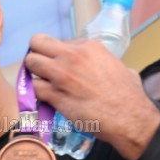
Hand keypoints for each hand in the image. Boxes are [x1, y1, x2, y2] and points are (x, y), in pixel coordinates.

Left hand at [24, 34, 159, 159]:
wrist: (128, 117)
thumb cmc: (128, 94)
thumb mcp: (118, 66)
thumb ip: (102, 60)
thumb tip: (101, 64)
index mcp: (89, 46)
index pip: (59, 42)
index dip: (57, 54)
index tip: (61, 64)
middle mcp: (72, 56)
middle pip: (37, 43)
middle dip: (37, 54)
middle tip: (41, 68)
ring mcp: (61, 74)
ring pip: (30, 63)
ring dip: (33, 73)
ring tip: (41, 82)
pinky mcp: (54, 94)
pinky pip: (33, 88)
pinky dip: (35, 92)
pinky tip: (43, 97)